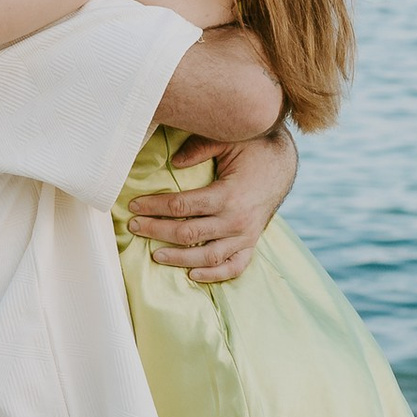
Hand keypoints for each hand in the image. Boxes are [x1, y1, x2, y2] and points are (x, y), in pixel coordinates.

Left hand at [122, 130, 296, 284]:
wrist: (283, 165)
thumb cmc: (253, 150)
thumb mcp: (228, 141)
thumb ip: (200, 149)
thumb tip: (174, 162)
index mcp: (228, 195)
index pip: (181, 206)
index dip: (154, 206)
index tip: (134, 205)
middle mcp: (236, 221)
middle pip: (188, 233)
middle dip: (156, 231)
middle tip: (133, 227)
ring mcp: (245, 236)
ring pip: (207, 257)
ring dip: (179, 258)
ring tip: (155, 255)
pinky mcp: (251, 244)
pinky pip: (234, 268)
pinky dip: (214, 275)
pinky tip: (192, 274)